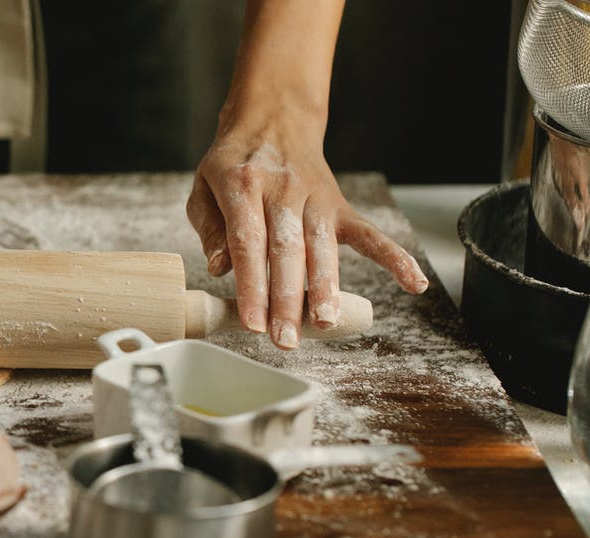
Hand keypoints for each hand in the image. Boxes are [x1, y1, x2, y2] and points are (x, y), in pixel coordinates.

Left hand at [187, 114, 427, 349]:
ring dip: (325, 287)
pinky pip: (369, 233)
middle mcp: (282, 190)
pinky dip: (394, 257)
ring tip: (325, 322)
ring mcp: (315, 197)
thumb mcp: (205, 187)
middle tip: (285, 339)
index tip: (252, 323)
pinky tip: (413, 284)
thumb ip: (211, 229)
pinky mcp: (338, 205)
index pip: (248, 242)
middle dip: (286, 299)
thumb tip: (221, 268)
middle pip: (286, 251)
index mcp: (242, 185)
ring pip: (322, 247)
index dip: (250, 285)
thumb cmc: (233, 163)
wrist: (272, 119)